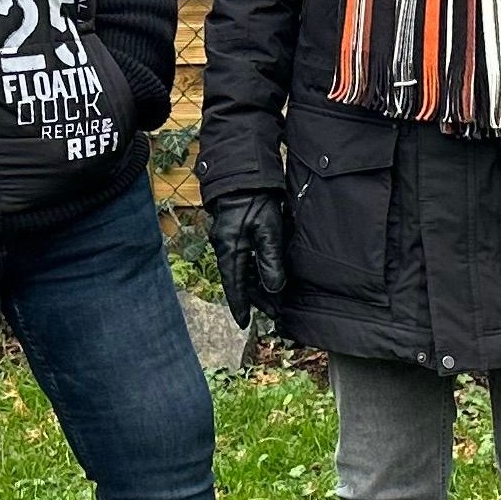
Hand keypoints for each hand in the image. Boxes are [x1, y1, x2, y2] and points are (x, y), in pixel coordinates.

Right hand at [207, 195, 287, 330]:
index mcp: (230, 251)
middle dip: (256, 299)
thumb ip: (270, 260)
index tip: (245, 323)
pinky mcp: (235, 235)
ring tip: (274, 301)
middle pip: (240, 282)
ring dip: (257, 287)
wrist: (244, 176)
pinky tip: (265, 278)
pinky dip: (254, 273)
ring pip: (242, 272)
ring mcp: (229, 241)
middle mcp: (225, 249)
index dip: (240, 305)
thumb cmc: (256, 201)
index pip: (234, 286)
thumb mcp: (268, 230)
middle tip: (274, 314)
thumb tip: (273, 289)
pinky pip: (243, 261)